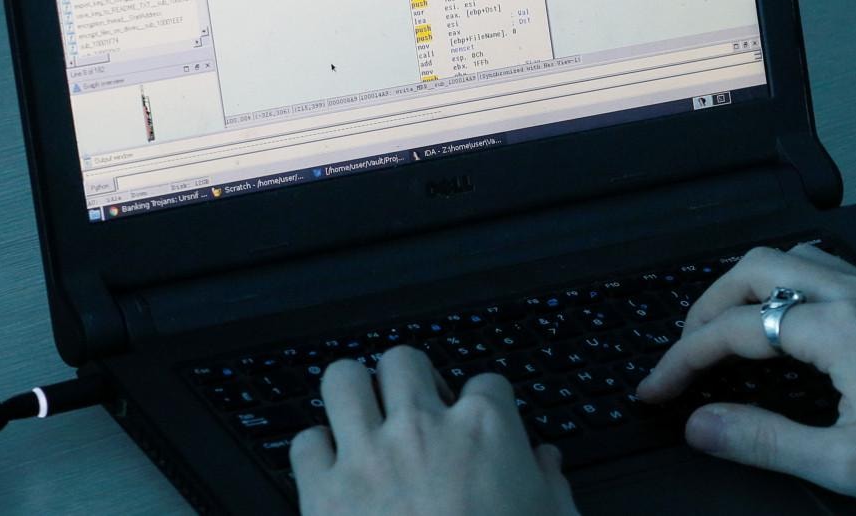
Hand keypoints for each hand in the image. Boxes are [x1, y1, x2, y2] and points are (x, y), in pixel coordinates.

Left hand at [291, 344, 580, 515]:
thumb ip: (551, 488)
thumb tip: (546, 462)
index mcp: (485, 431)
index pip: (487, 382)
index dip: (484, 404)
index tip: (479, 424)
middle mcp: (422, 429)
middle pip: (404, 360)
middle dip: (410, 382)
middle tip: (415, 411)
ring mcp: (367, 457)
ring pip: (342, 378)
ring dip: (353, 396)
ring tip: (363, 420)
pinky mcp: (322, 495)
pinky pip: (304, 443)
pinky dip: (316, 453)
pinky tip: (333, 472)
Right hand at [637, 243, 855, 513]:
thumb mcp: (845, 462)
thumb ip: (762, 439)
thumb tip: (700, 425)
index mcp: (838, 330)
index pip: (734, 330)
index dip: (682, 360)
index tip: (657, 389)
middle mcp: (855, 296)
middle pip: (753, 270)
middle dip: (705, 306)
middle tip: (685, 350)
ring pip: (791, 258)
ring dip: (746, 286)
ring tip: (727, 329)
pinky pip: (825, 267)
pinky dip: (786, 283)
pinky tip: (788, 319)